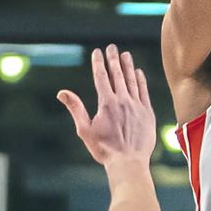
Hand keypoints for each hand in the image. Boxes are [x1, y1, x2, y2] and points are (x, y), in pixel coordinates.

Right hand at [57, 45, 155, 165]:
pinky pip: (144, 92)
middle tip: (111, 47)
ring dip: (128, 66)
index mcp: (106, 103)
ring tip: (126, 55)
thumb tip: (61, 92)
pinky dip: (141, 81)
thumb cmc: (104, 149)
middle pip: (117, 74)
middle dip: (113, 59)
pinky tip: (139, 73)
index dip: (99, 63)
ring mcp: (137, 106)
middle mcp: (122, 100)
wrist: (128, 163)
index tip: (97, 52)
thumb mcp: (85, 129)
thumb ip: (75, 108)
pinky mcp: (148, 113)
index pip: (101, 77)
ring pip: (132, 81)